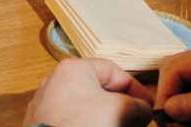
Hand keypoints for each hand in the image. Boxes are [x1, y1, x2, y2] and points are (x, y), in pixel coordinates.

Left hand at [24, 58, 152, 126]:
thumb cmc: (83, 125)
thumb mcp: (121, 110)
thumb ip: (138, 106)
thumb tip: (143, 111)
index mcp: (72, 69)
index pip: (113, 71)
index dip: (134, 88)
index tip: (146, 106)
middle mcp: (55, 82)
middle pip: (99, 91)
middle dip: (120, 106)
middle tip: (135, 120)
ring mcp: (46, 106)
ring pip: (85, 108)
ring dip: (105, 118)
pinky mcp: (43, 125)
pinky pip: (71, 121)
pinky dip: (87, 125)